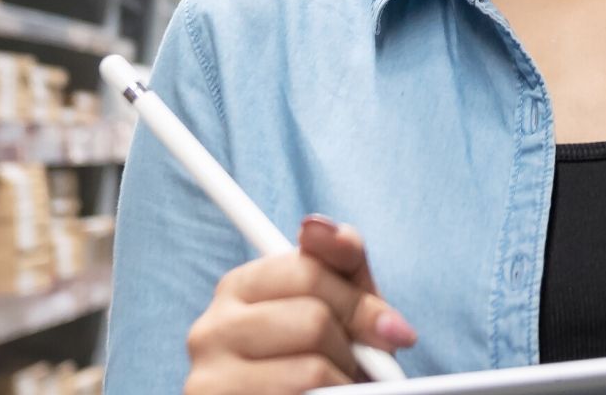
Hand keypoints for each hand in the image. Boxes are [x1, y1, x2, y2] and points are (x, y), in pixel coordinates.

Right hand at [183, 215, 417, 394]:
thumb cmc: (317, 366)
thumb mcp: (338, 311)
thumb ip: (341, 263)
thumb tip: (318, 226)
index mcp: (237, 289)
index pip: (309, 271)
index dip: (360, 304)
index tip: (393, 332)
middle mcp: (211, 328)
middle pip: (313, 319)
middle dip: (353, 348)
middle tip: (359, 369)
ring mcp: (211, 378)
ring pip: (313, 369)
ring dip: (344, 384)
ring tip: (336, 389)